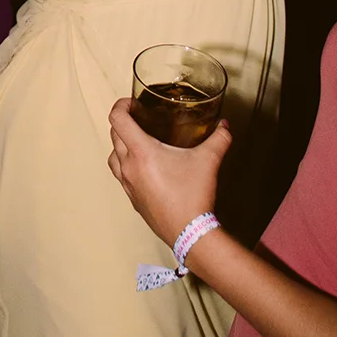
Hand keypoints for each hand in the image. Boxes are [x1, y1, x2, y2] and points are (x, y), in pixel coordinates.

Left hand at [108, 101, 230, 245]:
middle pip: (113, 135)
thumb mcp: (209, 161)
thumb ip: (219, 139)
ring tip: (139, 141)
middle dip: (123, 122)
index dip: (121, 105)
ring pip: (113, 156)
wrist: (189, 232)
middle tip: (140, 118)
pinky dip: (126, 165)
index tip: (132, 103)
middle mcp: (128, 166)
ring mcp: (128, 184)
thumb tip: (224, 126)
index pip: (117, 119)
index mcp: (141, 151)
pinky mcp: (133, 199)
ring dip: (121, 144)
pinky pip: (120, 175)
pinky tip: (145, 167)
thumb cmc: (193, 196)